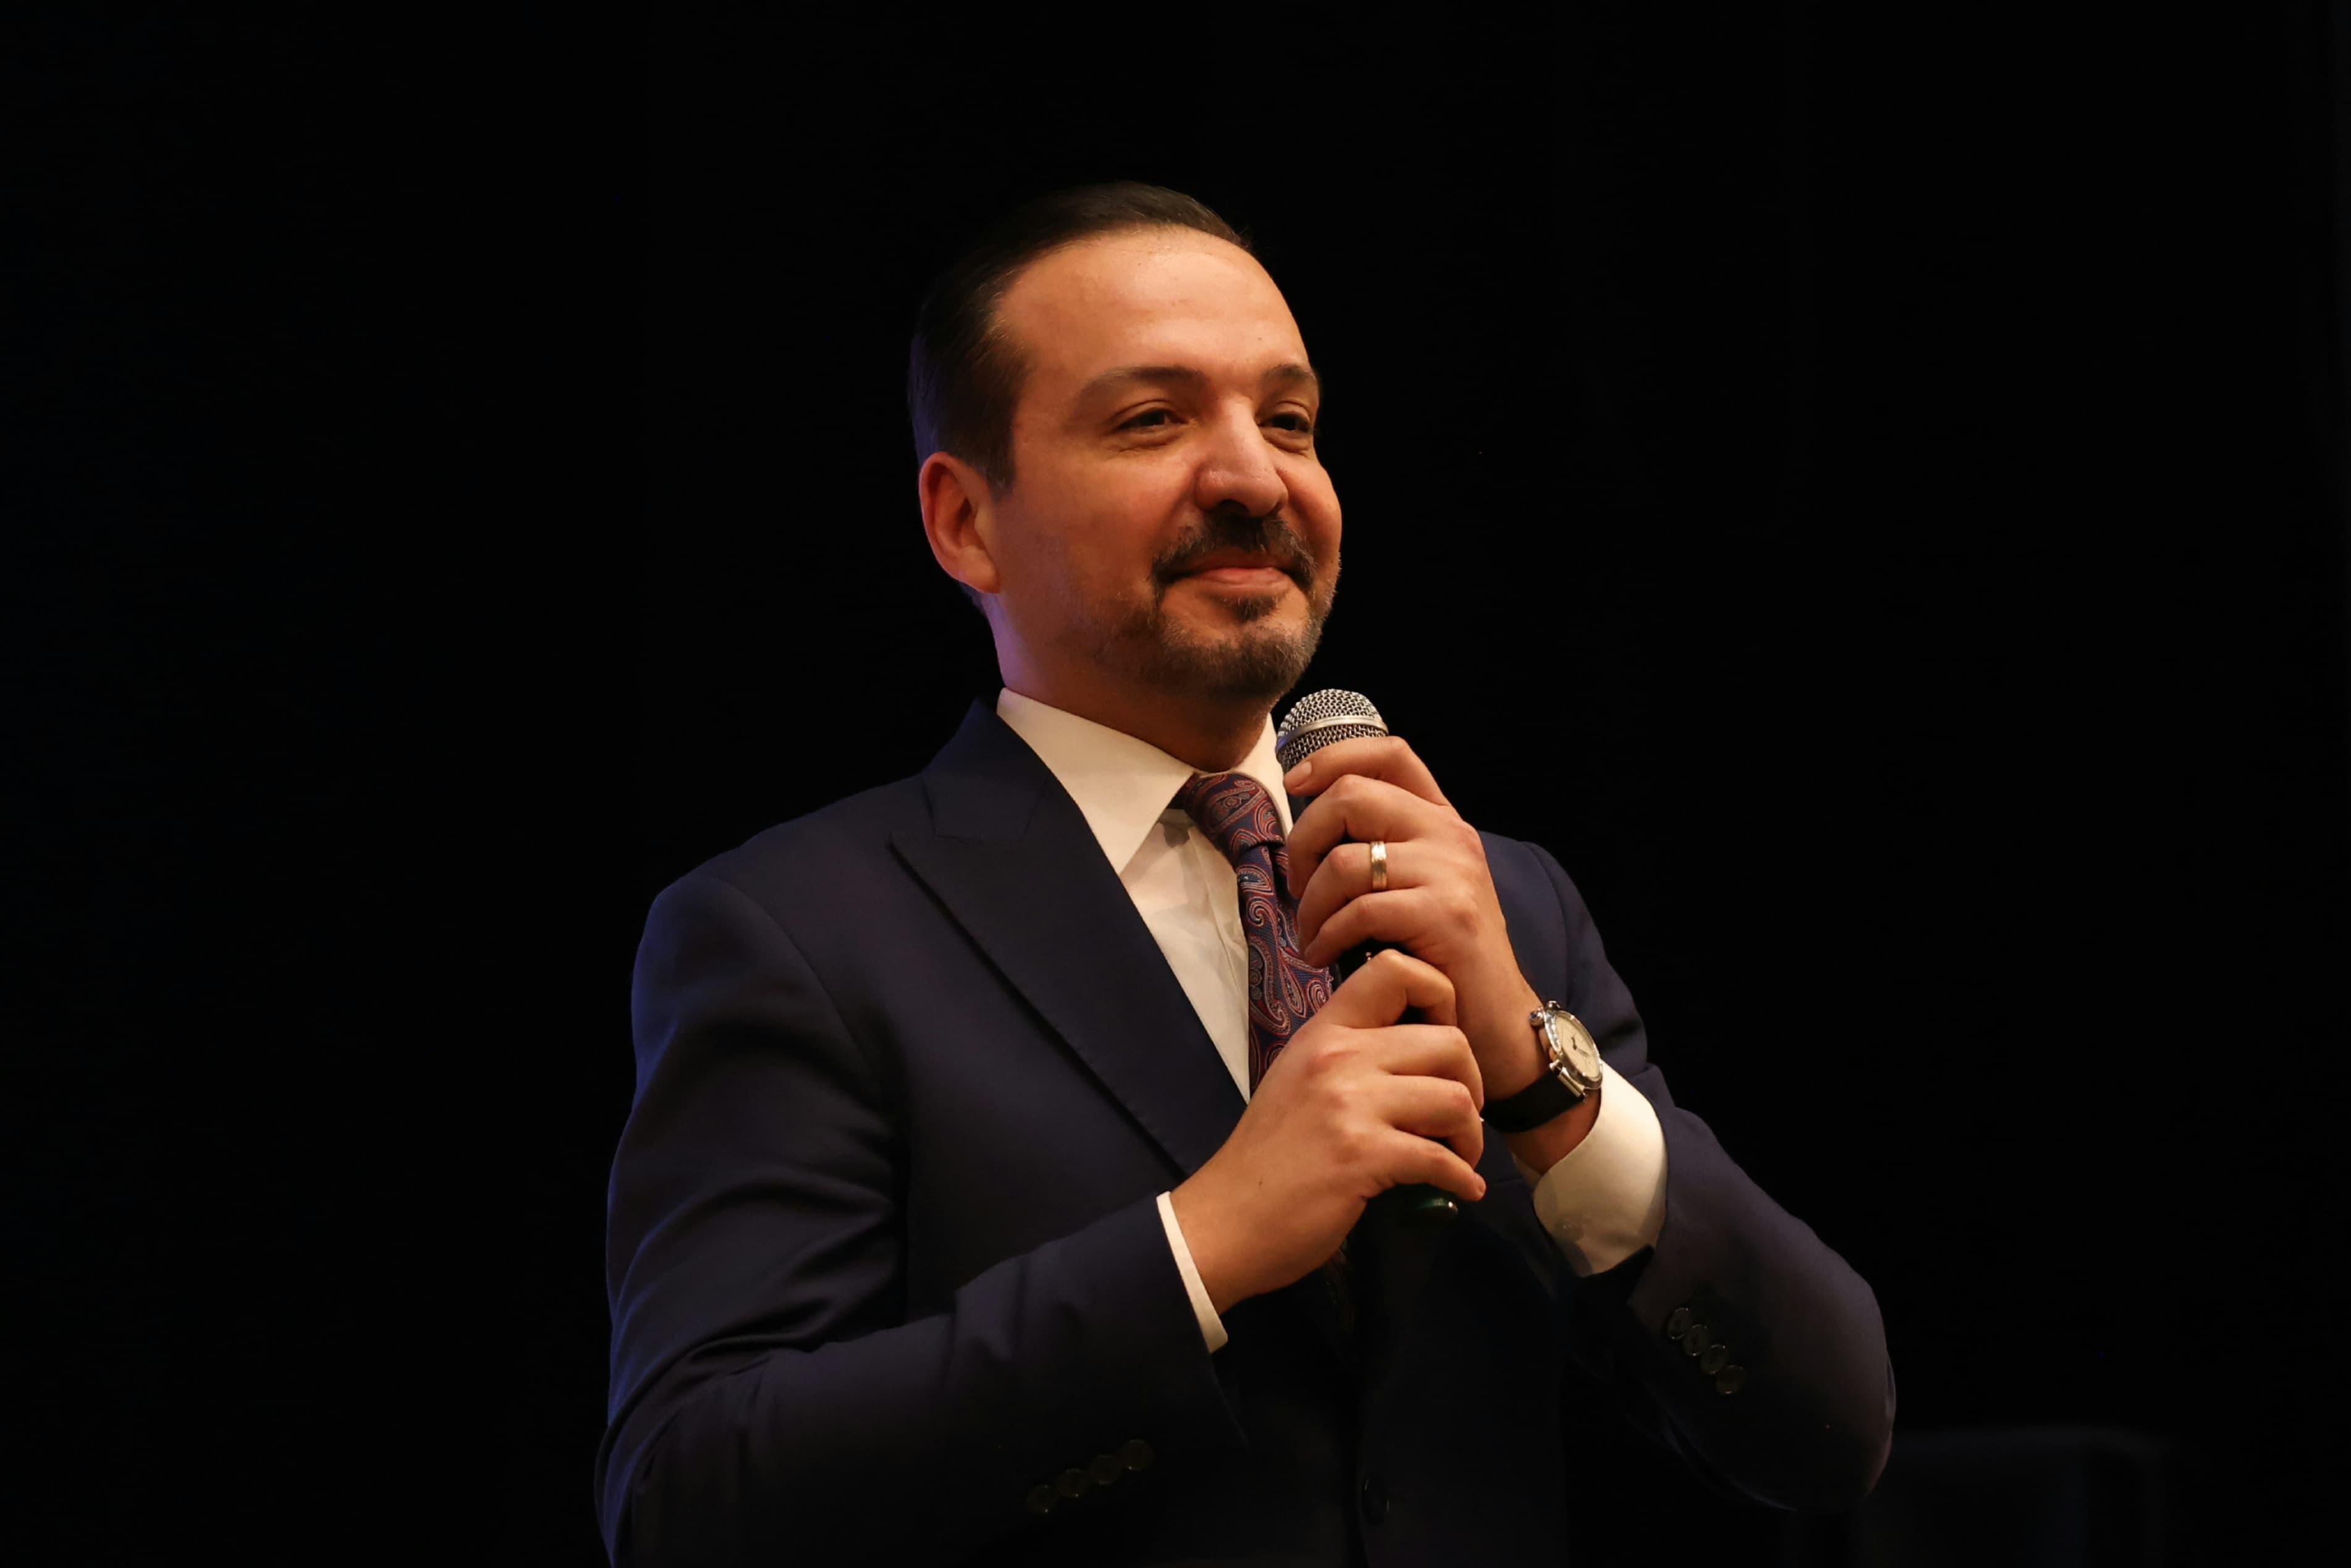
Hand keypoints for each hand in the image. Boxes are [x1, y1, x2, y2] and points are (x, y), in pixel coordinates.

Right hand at [1168, 949, 1486, 1314]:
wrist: (1229, 1219)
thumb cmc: (1269, 1156)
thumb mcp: (1300, 1080)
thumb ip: (1349, 1057)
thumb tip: (1416, 1058)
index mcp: (1324, 1033)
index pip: (1395, 969)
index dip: (1439, 999)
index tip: (1438, 1048)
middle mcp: (1338, 1057)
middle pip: (1450, 1041)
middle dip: (1472, 1084)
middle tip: (1458, 1117)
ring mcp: (1350, 1105)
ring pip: (1455, 1099)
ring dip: (1470, 1136)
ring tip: (1458, 1156)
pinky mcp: (1363, 1156)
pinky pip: (1441, 1159)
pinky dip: (1462, 1179)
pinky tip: (1460, 1190)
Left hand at [1283, 735, 1549, 1103]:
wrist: (1496, 1020)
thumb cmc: (1442, 958)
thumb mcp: (1420, 888)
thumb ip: (1384, 848)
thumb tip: (1313, 824)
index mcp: (1441, 821)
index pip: (1391, 754)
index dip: (1334, 757)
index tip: (1295, 782)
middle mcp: (1450, 836)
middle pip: (1353, 796)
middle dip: (1305, 841)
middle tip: (1297, 886)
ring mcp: (1451, 874)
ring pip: (1347, 860)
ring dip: (1310, 903)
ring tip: (1311, 936)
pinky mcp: (1445, 916)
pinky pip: (1360, 910)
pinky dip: (1328, 935)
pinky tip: (1325, 956)